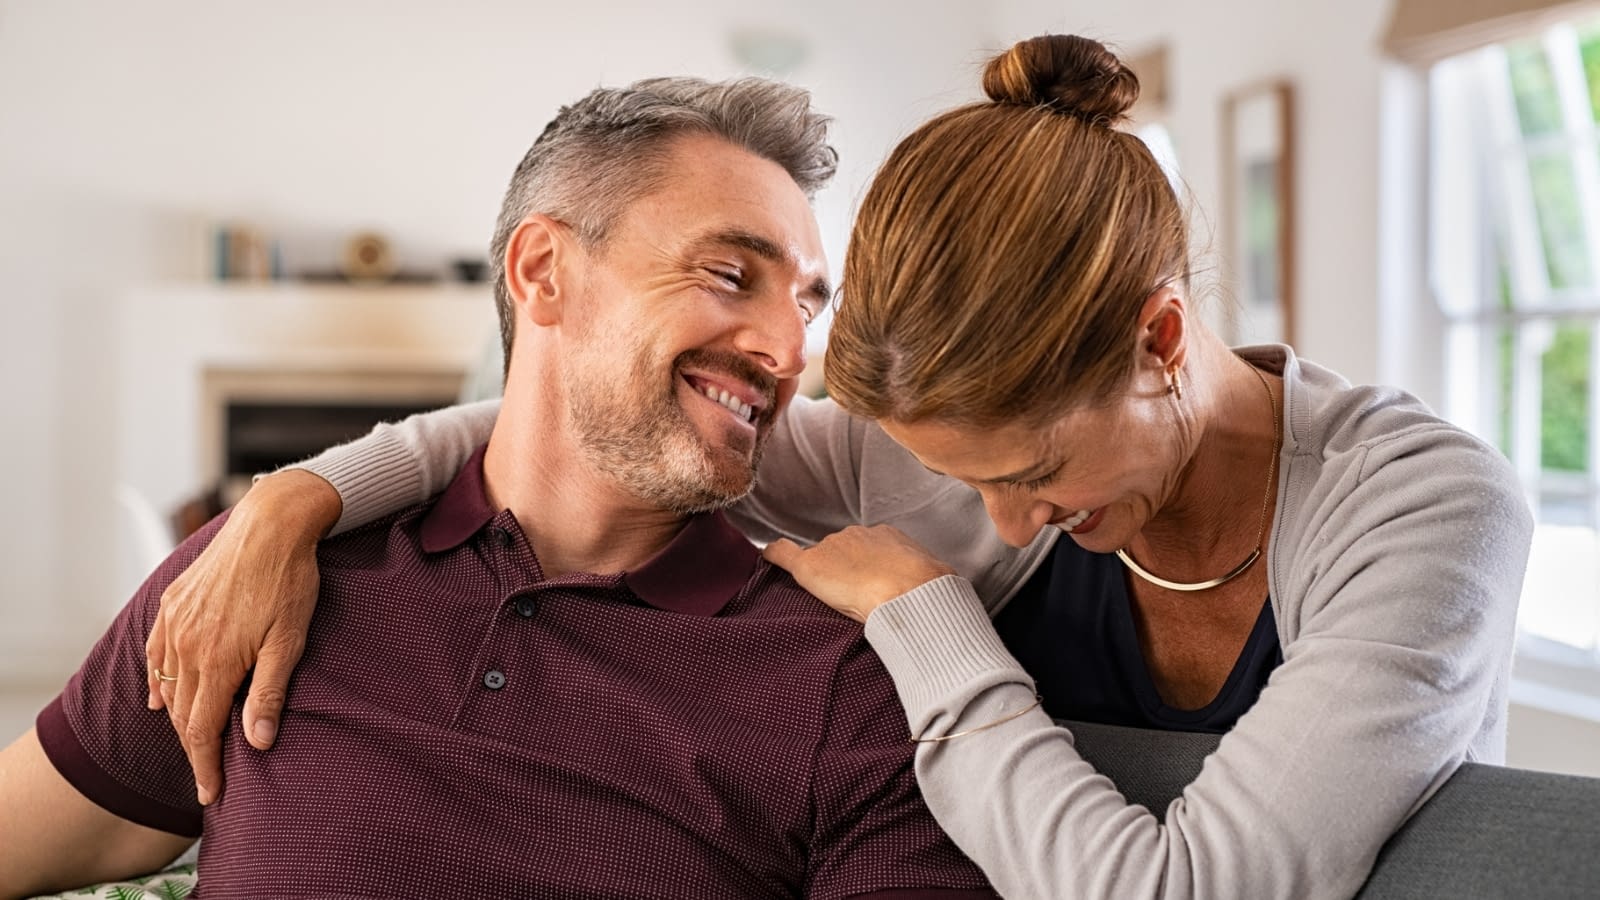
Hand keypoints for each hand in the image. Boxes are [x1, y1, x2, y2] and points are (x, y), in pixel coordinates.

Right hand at [145, 469, 338, 804]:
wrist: (271, 523)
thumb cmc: (288, 581)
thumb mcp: (289, 641)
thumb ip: (269, 693)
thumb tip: (259, 742)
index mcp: (215, 661)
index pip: (202, 730)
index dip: (206, 766)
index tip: (210, 794)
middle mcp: (186, 646)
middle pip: (183, 714)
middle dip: (194, 749)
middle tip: (206, 776)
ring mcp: (175, 624)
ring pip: (168, 685)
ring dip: (178, 717)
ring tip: (192, 742)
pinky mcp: (173, 604)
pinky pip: (156, 653)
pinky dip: (158, 679)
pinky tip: (161, 695)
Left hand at [762, 525, 956, 622]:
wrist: (909, 591)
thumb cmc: (927, 591)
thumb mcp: (933, 578)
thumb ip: (922, 579)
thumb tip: (936, 594)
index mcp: (887, 536)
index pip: (868, 549)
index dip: (866, 569)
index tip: (870, 585)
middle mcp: (857, 534)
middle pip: (842, 552)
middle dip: (845, 571)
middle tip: (855, 598)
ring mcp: (832, 547)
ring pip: (821, 559)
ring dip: (825, 577)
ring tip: (835, 601)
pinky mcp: (811, 565)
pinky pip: (785, 553)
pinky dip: (774, 554)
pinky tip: (765, 557)